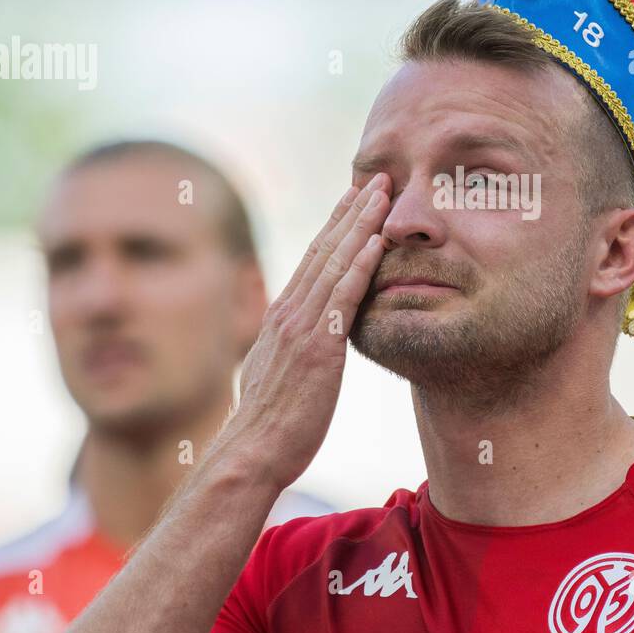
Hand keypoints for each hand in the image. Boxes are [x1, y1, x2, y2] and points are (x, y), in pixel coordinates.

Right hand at [227, 173, 390, 490]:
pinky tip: (377, 241)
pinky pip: (343, 297)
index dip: (335, 225)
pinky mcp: (317, 348)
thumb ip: (290, 348)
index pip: (312, 259)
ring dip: (361, 224)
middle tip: (375, 178)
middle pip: (323, 248)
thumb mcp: (275, 374)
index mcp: (281, 317)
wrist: (251, 454)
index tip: (354, 198)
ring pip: (335, 263)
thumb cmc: (268, 425)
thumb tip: (298, 341)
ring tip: (382, 193)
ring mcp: (302, 328)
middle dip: (351, 210)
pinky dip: (360, 265)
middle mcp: (289, 313)